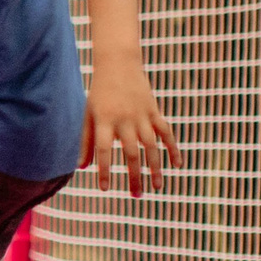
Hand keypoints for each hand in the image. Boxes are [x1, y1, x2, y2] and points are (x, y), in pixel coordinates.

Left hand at [81, 68, 177, 196]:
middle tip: (137, 196)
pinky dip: (173, 148)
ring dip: (156, 167)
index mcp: (104, 120)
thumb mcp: (88, 114)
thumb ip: (85, 141)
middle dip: (134, 176)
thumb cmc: (99, 92)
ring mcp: (142, 115)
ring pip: (152, 146)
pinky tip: (178, 165)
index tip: (105, 189)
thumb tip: (81, 167)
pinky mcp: (155, 111)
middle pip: (131, 153)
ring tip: (158, 187)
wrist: (118, 64)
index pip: (103, 150)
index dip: (104, 170)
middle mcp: (124, 119)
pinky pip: (167, 132)